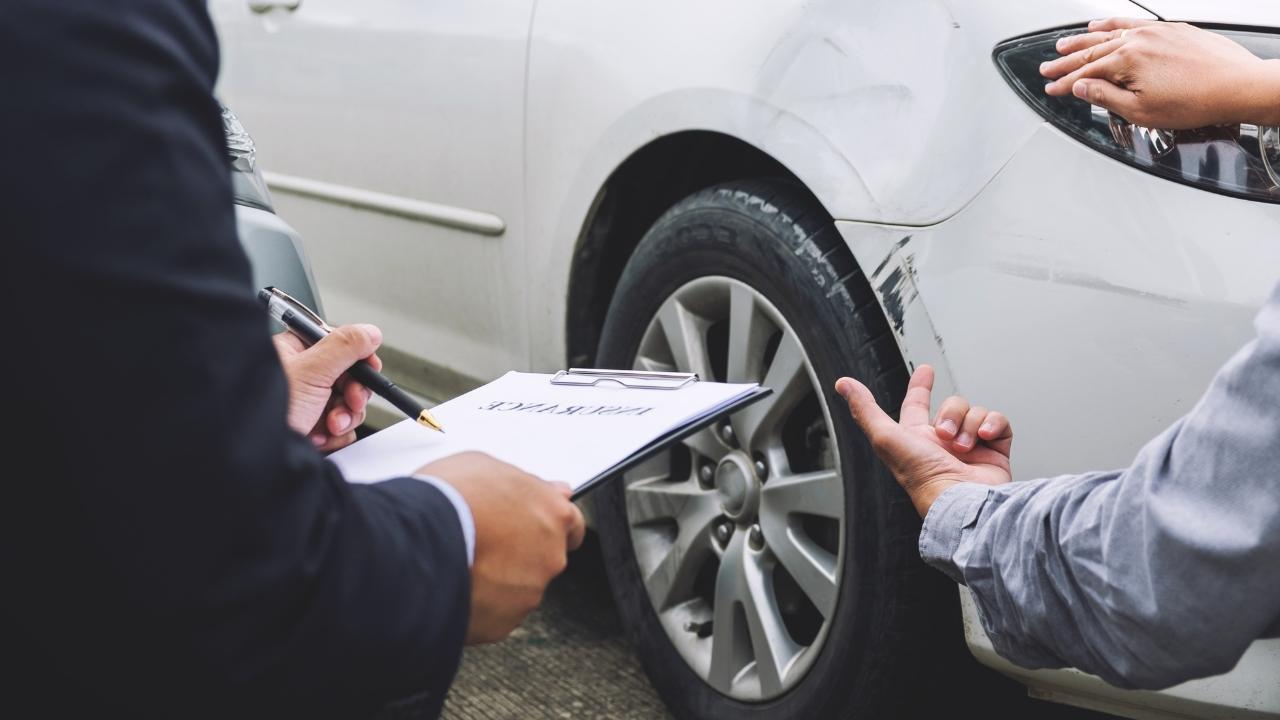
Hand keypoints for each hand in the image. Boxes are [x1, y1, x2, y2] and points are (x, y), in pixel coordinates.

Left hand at [273, 324, 382, 451]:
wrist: (256, 458)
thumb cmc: (265, 411)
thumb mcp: (311, 371)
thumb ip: (345, 346)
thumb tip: (370, 332)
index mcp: (295, 352)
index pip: (339, 345)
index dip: (358, 358)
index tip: (369, 368)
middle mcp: (301, 377)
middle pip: (348, 377)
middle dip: (352, 394)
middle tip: (350, 401)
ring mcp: (307, 404)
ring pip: (348, 405)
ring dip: (344, 417)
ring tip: (328, 425)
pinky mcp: (312, 429)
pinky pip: (341, 428)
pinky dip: (336, 435)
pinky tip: (319, 437)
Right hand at [420, 452, 585, 644]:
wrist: (418, 542)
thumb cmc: (450, 497)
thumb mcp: (487, 466)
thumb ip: (526, 483)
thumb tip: (547, 489)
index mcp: (553, 514)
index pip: (572, 525)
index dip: (550, 526)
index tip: (537, 528)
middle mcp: (550, 556)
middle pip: (543, 558)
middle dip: (520, 553)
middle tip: (484, 543)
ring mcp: (528, 592)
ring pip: (517, 588)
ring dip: (497, 579)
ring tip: (462, 563)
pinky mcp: (504, 622)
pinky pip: (494, 614)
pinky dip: (479, 604)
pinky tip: (455, 585)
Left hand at [835, 365, 1012, 516]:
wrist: (962, 500)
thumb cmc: (922, 477)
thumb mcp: (885, 438)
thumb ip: (865, 410)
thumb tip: (844, 385)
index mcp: (917, 440)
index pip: (916, 405)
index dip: (920, 387)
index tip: (925, 371)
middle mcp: (944, 443)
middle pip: (951, 405)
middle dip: (949, 412)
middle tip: (945, 434)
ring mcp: (971, 448)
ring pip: (974, 411)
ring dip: (968, 424)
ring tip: (962, 446)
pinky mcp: (995, 452)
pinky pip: (998, 422)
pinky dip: (992, 425)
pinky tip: (984, 438)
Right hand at [1042, 18, 1279, 127]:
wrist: (1238, 86)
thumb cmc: (1196, 101)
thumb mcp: (1141, 111)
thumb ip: (1106, 97)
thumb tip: (1081, 88)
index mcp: (1127, 61)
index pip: (1085, 73)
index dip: (1064, 84)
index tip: (1051, 89)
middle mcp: (1139, 41)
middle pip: (1091, 50)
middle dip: (1066, 61)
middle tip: (1048, 67)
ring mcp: (1155, 31)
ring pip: (1109, 33)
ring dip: (1083, 39)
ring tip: (1064, 43)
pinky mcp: (1171, 29)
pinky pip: (1132, 23)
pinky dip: (1112, 24)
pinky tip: (1102, 25)